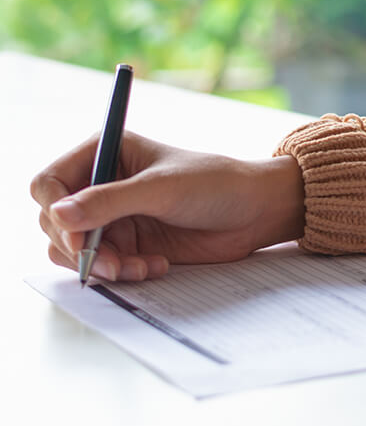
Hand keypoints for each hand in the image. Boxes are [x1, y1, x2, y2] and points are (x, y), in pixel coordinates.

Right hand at [31, 131, 303, 280]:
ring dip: (99, 264)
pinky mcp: (128, 243)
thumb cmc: (216, 184)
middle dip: (78, 247)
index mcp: (105, 153)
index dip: (55, 211)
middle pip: (55, 222)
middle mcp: (102, 183)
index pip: (49, 182)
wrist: (255, 211)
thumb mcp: (161, 189)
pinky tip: (154, 266)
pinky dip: (120, 272)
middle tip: (110, 263)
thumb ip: (109, 202)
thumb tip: (57, 215)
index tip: (76, 236)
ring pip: (73, 249)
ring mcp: (113, 216)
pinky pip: (102, 265)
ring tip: (136, 268)